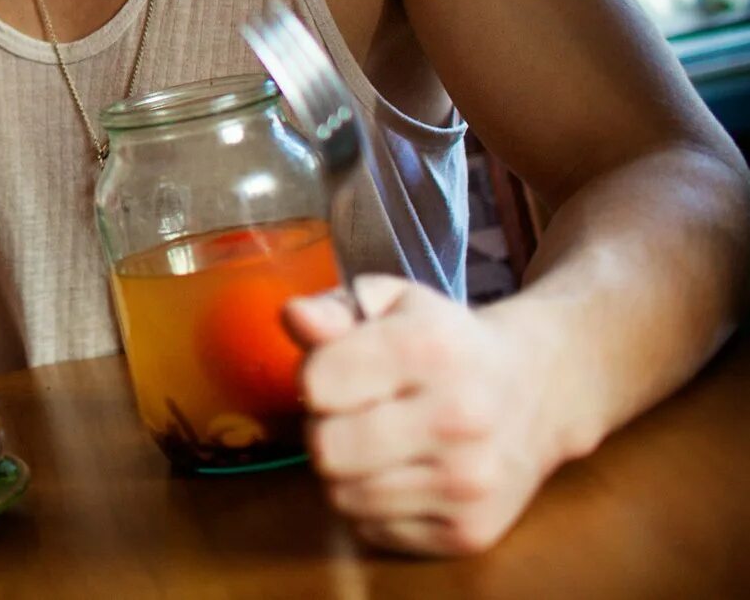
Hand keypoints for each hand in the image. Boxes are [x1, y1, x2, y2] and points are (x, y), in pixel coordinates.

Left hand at [286, 274, 573, 556]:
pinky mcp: (471, 532)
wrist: (541, 390)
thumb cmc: (448, 343)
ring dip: (347, 473)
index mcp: (430, 350)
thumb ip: (335, 308)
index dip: (313, 377)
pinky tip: (405, 473)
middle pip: (326, 450)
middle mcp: (457, 419)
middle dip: (325, 430)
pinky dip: (375, 507)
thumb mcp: (395, 304)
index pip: (318, 384)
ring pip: (344, 498)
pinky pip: (374, 531)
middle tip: (352, 414)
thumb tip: (295, 317)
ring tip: (379, 442)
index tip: (337, 371)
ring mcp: (468, 482)